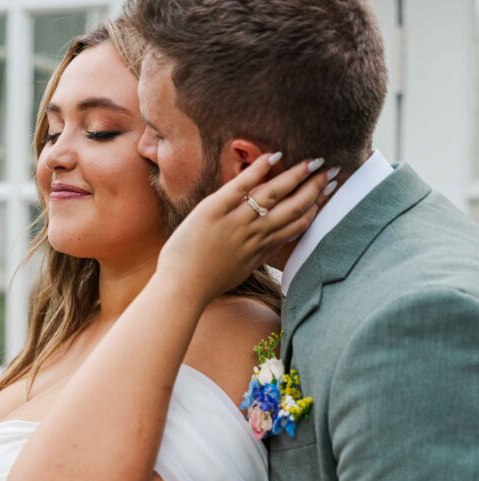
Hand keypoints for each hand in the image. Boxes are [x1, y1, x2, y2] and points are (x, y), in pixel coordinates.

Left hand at [157, 153, 335, 305]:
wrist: (181, 289)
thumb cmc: (206, 282)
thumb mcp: (240, 270)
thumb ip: (258, 253)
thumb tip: (273, 242)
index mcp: (261, 248)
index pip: (296, 225)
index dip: (315, 207)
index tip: (329, 192)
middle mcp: (254, 234)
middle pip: (293, 208)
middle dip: (315, 188)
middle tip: (333, 170)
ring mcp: (235, 222)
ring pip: (273, 195)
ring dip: (296, 176)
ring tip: (314, 161)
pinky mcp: (214, 211)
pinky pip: (240, 187)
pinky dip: (257, 171)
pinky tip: (273, 157)